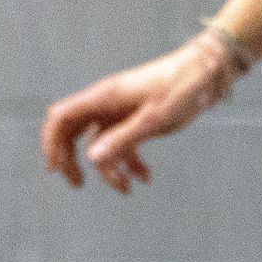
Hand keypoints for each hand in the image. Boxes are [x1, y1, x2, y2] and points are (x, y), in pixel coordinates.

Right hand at [40, 35, 235, 194]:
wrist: (209, 71)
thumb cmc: (183, 88)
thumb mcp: (155, 118)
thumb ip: (123, 139)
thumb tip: (92, 159)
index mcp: (104, 97)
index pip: (61, 117)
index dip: (52, 143)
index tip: (56, 170)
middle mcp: (108, 103)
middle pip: (74, 132)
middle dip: (73, 159)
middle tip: (79, 184)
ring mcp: (122, 110)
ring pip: (103, 142)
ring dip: (110, 167)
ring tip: (127, 189)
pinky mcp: (138, 117)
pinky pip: (124, 142)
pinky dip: (131, 161)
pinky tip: (146, 176)